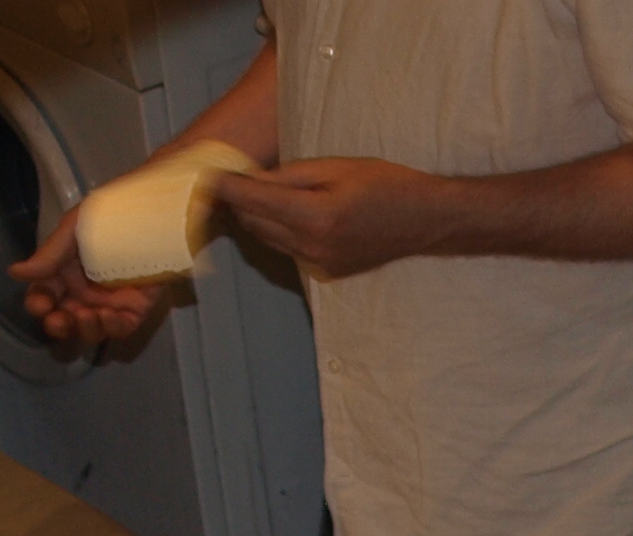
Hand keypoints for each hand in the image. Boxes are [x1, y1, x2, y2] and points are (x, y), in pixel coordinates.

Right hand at [12, 211, 161, 348]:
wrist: (149, 214)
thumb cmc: (107, 216)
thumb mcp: (73, 230)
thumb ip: (48, 255)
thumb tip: (15, 272)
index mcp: (62, 272)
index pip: (43, 296)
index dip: (38, 304)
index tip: (40, 304)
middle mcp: (83, 292)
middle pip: (64, 320)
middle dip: (58, 325)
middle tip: (58, 320)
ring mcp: (109, 303)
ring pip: (91, 330)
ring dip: (85, 328)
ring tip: (87, 315)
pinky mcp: (135, 309)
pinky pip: (121, 327)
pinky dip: (112, 327)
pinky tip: (108, 315)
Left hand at [216, 158, 455, 274]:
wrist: (425, 220)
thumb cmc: (387, 185)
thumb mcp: (336, 167)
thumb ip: (289, 176)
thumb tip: (250, 180)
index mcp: (315, 215)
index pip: (252, 200)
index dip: (225, 187)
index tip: (207, 176)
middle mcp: (313, 246)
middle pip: (254, 223)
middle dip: (237, 201)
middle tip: (226, 179)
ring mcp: (320, 263)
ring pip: (267, 238)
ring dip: (256, 216)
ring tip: (250, 192)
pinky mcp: (327, 270)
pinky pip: (287, 248)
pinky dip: (278, 229)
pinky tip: (284, 212)